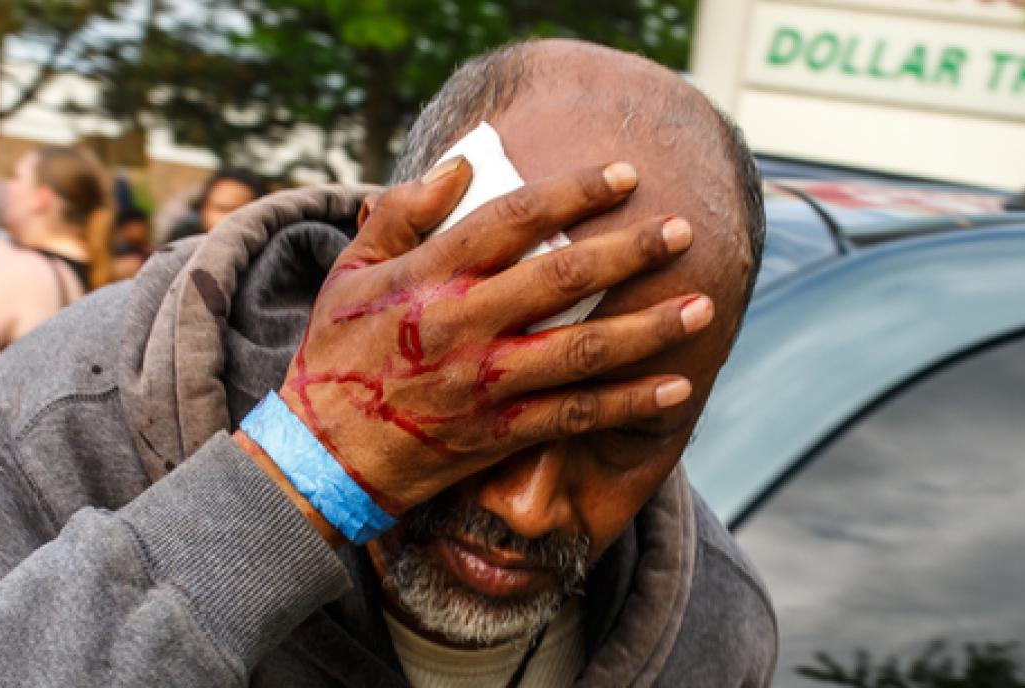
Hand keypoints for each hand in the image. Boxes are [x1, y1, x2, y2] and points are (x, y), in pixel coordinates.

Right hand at [276, 158, 713, 514]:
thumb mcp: (349, 271)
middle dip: (629, 252)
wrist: (322, 455)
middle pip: (562, 280)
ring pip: (582, 351)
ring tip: (702, 306)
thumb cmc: (336, 353)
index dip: (574, 192)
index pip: (512, 220)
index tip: (626, 174)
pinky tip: (677, 388)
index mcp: (428, 278)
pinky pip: (575, 417)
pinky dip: (629, 404)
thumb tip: (460, 165)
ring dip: (648, 329)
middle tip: (683, 230)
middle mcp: (463, 326)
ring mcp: (484, 383)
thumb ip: (401, 213)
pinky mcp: (498, 433)